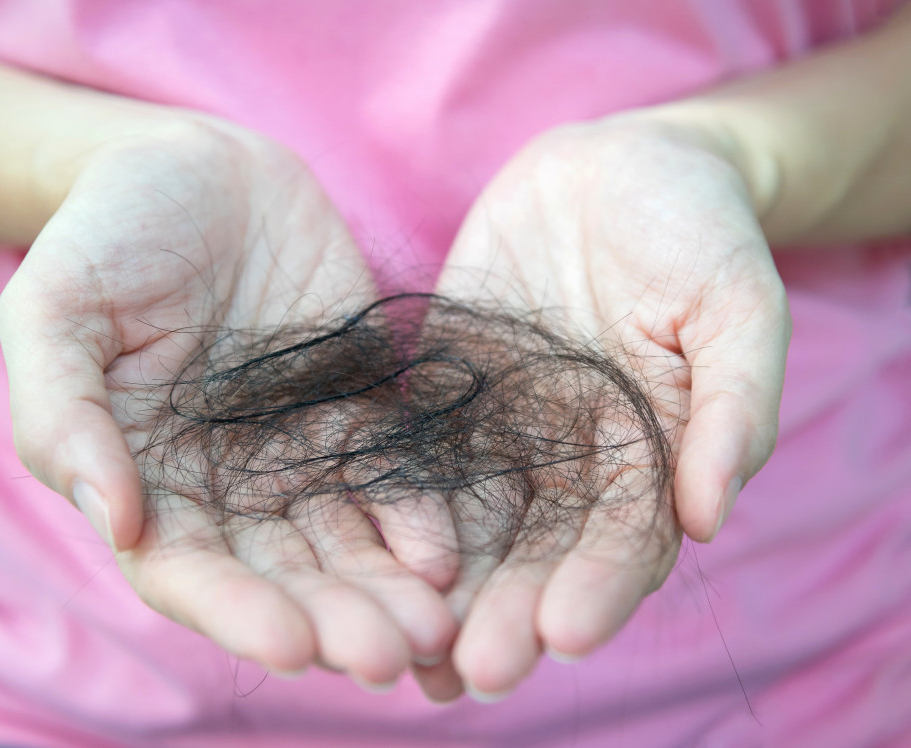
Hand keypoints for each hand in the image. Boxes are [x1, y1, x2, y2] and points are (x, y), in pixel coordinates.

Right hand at [0, 120, 455, 686]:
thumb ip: (66, 414)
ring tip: (436, 627)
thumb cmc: (108, 234)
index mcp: (146, 478)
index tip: (292, 645)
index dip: (238, 612)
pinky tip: (449, 552)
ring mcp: (299, 449)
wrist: (199, 167)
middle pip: (284, 574)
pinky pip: (394, 474)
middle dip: (333, 620)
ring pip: (347, 540)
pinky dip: (420, 517)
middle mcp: (228, 483)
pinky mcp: (357, 408)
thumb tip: (114, 521)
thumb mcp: (56, 309)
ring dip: (389, 590)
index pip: (188, 572)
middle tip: (387, 656)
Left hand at [414, 117, 790, 699]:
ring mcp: (501, 431)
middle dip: (511, 611)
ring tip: (415, 650)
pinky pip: (413, 459)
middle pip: (538, 552)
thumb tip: (711, 516)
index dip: (600, 586)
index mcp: (647, 451)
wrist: (609, 168)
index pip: (625, 539)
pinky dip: (393, 514)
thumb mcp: (734, 302)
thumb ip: (732, 403)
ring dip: (446, 591)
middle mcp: (570, 459)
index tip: (568, 634)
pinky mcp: (442, 395)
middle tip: (479, 671)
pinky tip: (364, 559)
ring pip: (470, 525)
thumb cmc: (692, 229)